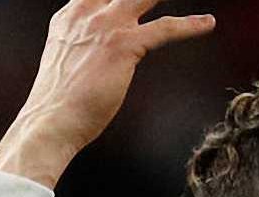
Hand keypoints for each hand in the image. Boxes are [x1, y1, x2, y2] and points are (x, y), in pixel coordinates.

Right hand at [0, 0, 215, 186]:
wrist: (51, 120)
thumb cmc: (59, 103)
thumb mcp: (66, 61)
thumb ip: (83, 47)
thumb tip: (98, 55)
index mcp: (70, 16)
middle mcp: (86, 13)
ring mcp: (105, 26)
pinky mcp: (123, 45)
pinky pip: (165, 29)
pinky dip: (190, 26)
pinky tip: (207, 23)